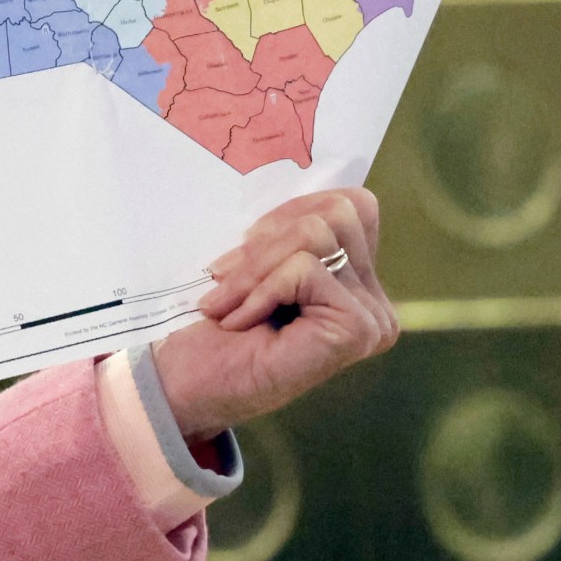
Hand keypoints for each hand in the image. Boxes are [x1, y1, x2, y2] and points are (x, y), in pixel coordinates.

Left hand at [152, 189, 396, 440]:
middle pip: (337, 211)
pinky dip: (259, 289)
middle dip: (267, 238)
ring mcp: (372, 318)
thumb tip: (308, 176)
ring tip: (226, 301)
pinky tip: (238, 321)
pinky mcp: (357, 329)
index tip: (244, 245)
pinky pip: (305, 268)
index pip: (350, 203)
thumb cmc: (212, 323)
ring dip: (256, 265)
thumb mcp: (255, 259)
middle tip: (223, 276)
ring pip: (319, 233)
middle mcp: (376, 301)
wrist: (185, 384)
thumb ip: (290, 228)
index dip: (290, 210)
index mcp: (356, 280)